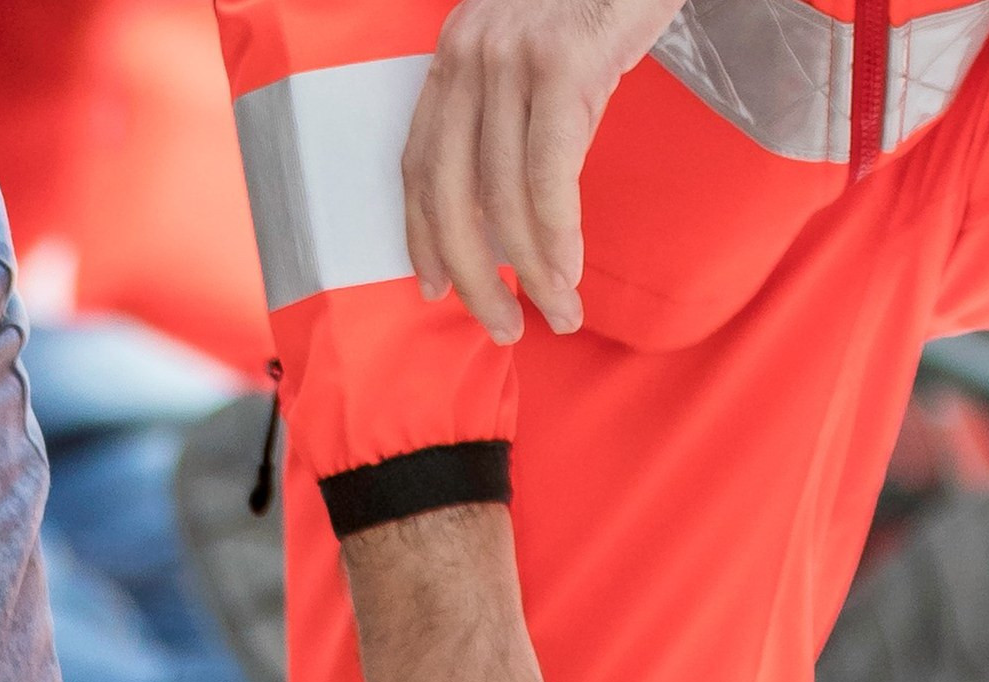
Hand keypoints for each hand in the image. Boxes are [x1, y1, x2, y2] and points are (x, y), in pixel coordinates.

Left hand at [401, 0, 686, 341]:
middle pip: (449, 191)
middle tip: (500, 326)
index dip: (423, 233)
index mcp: (455, 54)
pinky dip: (557, 233)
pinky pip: (549, 173)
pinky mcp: (560, 63)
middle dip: (473, 272)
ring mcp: (510, 59)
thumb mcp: (544, 49)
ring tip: (557, 312)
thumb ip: (519, 110)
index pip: (418, 161)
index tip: (436, 287)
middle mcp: (468, 56)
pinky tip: (570, 271)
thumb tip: (519, 201)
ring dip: (530, 267)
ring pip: (502, 192)